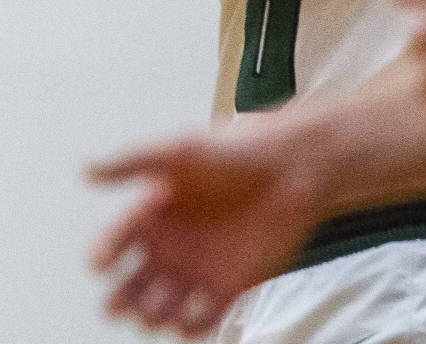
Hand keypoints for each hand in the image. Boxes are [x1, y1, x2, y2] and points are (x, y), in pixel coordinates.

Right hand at [87, 119, 319, 337]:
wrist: (288, 169)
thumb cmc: (232, 154)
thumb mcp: (179, 151)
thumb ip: (133, 161)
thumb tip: (86, 170)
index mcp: (150, 214)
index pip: (111, 244)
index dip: (101, 255)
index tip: (102, 261)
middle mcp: (167, 247)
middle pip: (127, 289)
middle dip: (119, 301)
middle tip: (121, 302)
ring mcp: (194, 271)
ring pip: (157, 311)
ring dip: (151, 317)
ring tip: (157, 308)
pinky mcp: (226, 288)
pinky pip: (198, 321)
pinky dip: (190, 325)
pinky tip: (191, 313)